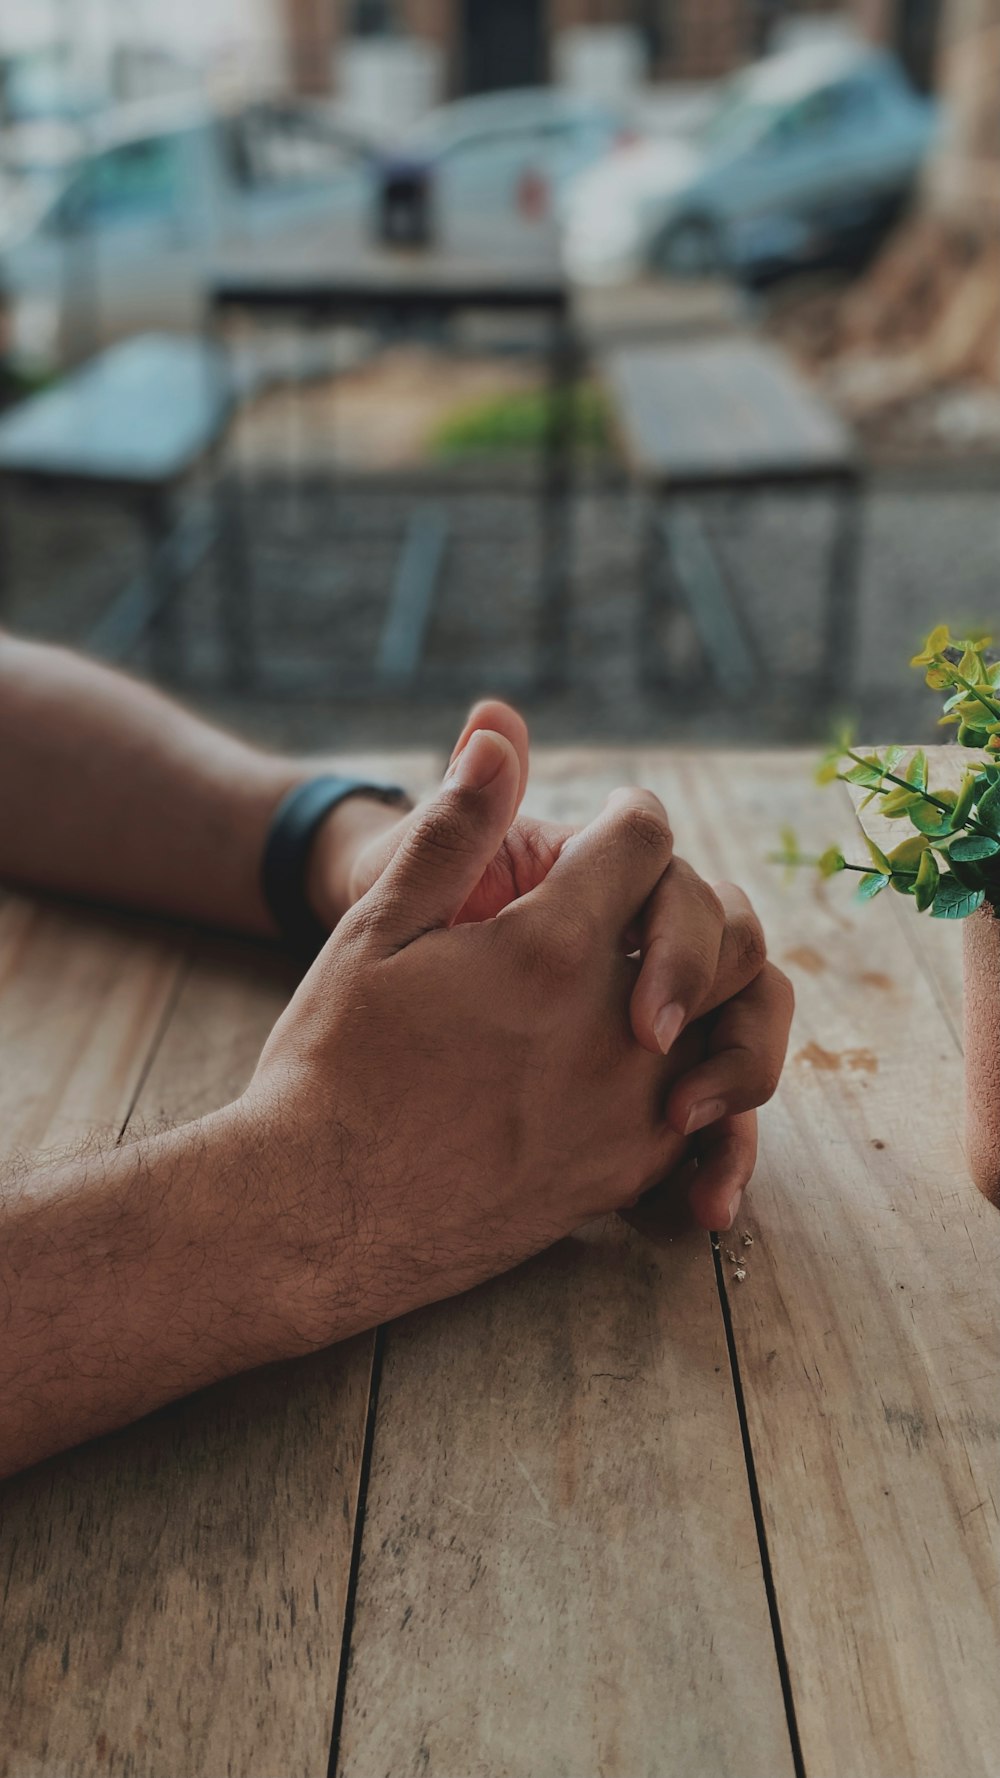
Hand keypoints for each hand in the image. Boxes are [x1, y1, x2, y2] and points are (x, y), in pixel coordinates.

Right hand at [308, 703, 790, 1232]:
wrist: (314, 1218)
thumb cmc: (330, 1065)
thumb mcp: (375, 930)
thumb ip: (453, 830)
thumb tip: (498, 738)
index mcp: (549, 946)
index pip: (645, 841)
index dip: (628, 819)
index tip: (613, 826)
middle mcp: (614, 1027)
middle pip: (722, 924)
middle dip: (684, 899)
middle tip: (636, 905)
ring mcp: (630, 1109)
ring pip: (735, 1019)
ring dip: (706, 986)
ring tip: (654, 984)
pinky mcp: (625, 1175)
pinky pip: (708, 1108)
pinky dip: (694, 1073)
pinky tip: (639, 1067)